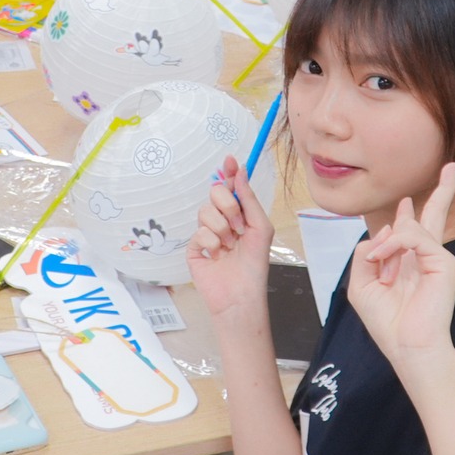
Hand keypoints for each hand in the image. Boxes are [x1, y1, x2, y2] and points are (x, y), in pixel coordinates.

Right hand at [187, 155, 274, 325]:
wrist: (240, 294)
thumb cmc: (254, 264)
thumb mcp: (261, 227)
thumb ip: (248, 199)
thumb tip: (240, 171)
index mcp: (238, 215)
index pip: (231, 187)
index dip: (229, 172)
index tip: (230, 159)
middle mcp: (221, 221)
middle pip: (215, 193)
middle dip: (229, 208)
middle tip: (239, 227)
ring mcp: (206, 233)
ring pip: (205, 212)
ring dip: (222, 230)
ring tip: (230, 246)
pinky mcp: (194, 248)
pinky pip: (198, 232)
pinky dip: (212, 243)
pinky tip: (217, 256)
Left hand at [347, 163, 454, 372]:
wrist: (408, 347)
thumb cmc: (388, 323)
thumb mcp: (362, 285)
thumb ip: (366, 254)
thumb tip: (380, 233)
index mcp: (410, 262)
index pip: (413, 229)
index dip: (406, 214)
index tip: (405, 203)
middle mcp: (427, 257)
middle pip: (435, 215)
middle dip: (442, 190)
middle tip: (452, 167)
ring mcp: (438, 257)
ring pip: (411, 225)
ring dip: (386, 245)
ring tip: (382, 268)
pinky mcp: (444, 261)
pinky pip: (414, 235)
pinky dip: (393, 244)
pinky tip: (384, 260)